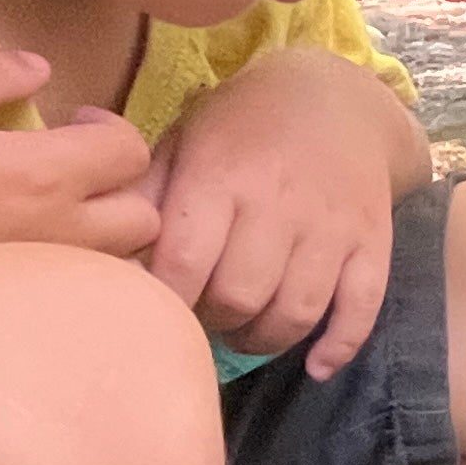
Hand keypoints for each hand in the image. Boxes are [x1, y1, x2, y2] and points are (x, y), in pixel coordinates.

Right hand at [0, 45, 161, 288]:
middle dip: (125, 188)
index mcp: (37, 176)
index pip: (129, 152)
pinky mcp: (3, 325)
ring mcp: (31, 291)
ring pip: (115, 270)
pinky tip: (19, 263)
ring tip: (52, 217)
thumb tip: (38, 68)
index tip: (71, 122)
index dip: (111, 128)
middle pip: (143, 219)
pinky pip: (71, 306)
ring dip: (104, 239)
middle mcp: (53, 239)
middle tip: (72, 169)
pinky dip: (69, 282)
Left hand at [145, 45, 418, 378]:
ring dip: (263, 338)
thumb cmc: (243, 126)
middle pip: (239, 297)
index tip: (156, 304)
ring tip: (244, 330)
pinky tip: (316, 366)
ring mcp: (331, 226)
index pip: (184, 263)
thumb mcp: (184, 140)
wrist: (338, 98)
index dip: (164, 300)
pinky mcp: (372, 243)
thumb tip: (93, 234)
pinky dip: (338, 346)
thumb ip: (143, 192)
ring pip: (295, 312)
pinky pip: (360, 309)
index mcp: (221, 176)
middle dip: (212, 321)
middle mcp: (278, 203)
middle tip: (204, 314)